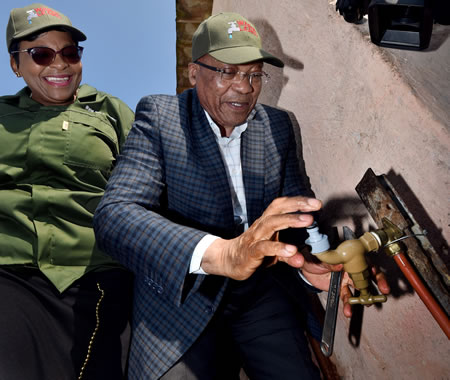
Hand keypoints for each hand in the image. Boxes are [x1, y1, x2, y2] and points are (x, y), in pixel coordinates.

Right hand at [201, 196, 321, 279]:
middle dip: (297, 204)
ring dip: (291, 220)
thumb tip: (301, 260)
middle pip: (278, 209)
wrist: (228, 260)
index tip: (315, 203)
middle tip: (315, 205)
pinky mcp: (251, 251)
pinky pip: (264, 247)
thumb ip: (288, 255)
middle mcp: (261, 225)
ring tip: (308, 220)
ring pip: (272, 223)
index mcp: (267, 221)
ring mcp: (255, 237)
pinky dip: (278, 247)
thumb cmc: (253, 251)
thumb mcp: (273, 253)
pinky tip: (291, 250)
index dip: (297, 201)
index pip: (282, 205)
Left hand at [302, 263, 389, 316]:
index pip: (364, 261)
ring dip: (366, 296)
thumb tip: (340, 265)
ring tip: (368, 303)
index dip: (372, 268)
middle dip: (378, 282)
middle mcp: (350, 268)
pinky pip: (347, 297)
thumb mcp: (321, 258)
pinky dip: (348, 305)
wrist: (305, 267)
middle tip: (384, 290)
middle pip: (368, 274)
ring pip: (360, 288)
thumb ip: (330, 262)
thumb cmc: (314, 257)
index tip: (376, 274)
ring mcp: (347, 279)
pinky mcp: (340, 288)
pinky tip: (348, 311)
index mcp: (348, 258)